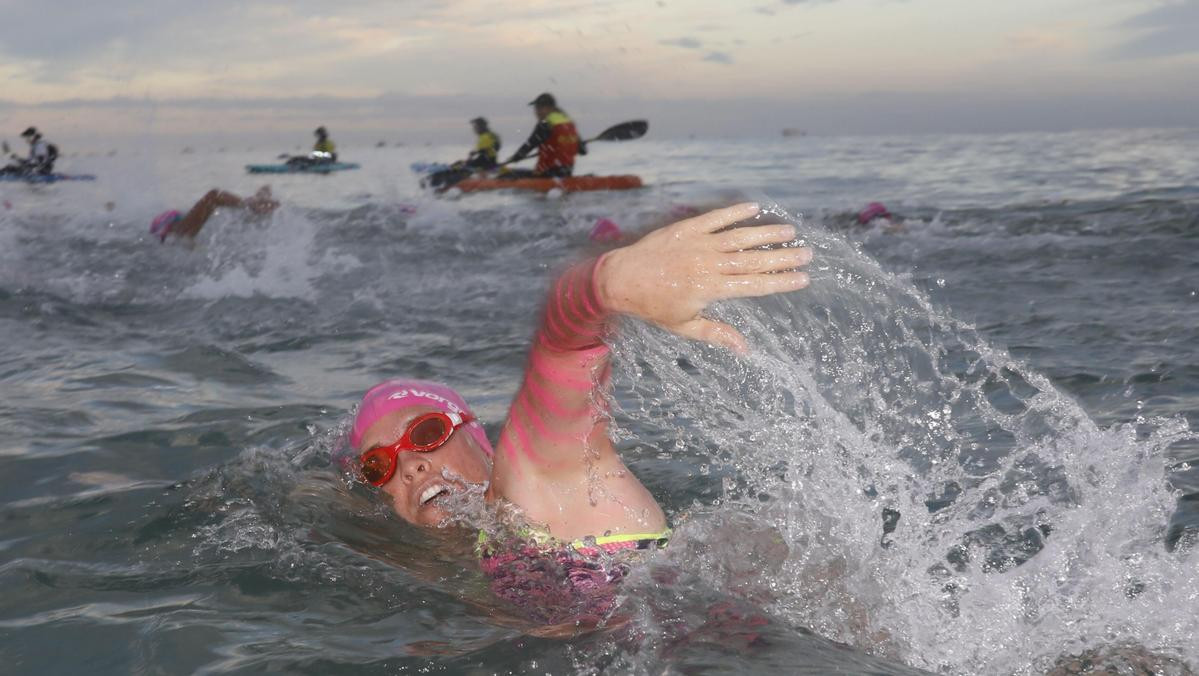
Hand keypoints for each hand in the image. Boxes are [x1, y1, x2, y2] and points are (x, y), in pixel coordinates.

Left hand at [596, 203, 810, 352]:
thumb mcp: (684, 326)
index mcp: (710, 288)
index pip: (754, 285)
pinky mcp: (686, 228)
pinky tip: (754, 207)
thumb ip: (716, 333)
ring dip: (766, 234)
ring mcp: (698, 243)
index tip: (803, 278)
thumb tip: (745, 349)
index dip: (780, 281)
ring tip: (790, 232)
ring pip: (739, 237)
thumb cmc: (653, 307)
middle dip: (782, 257)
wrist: (620, 279)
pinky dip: (735, 212)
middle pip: (753, 260)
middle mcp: (708, 264)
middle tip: (807, 253)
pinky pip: (715, 218)